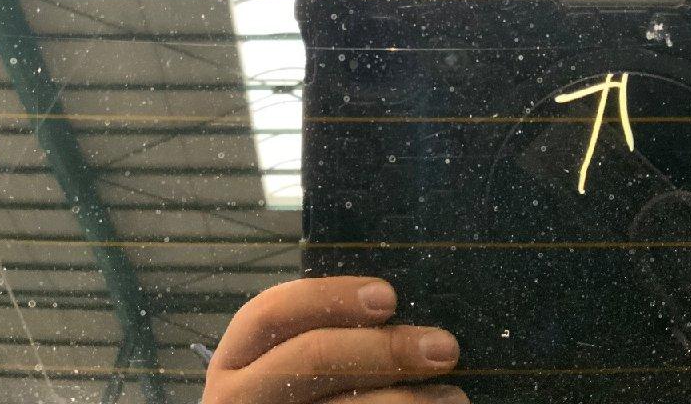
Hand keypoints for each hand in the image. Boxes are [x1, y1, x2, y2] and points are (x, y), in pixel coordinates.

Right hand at [202, 276, 467, 403]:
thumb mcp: (288, 359)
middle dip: (384, 349)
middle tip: (444, 348)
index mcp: (236, 357)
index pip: (272, 312)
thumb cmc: (296, 394)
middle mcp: (240, 397)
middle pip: (311, 360)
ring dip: (406, 400)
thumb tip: (396, 307)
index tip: (389, 296)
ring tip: (454, 396)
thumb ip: (329, 334)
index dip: (331, 297)